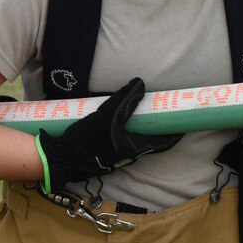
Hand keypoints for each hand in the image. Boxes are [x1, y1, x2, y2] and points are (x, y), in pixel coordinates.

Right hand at [35, 77, 179, 194]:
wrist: (60, 159)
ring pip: (135, 143)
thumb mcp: (106, 115)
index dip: (175, 132)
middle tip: (161, 114)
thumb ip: (124, 99)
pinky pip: (122, 143)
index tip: (183, 122)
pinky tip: (119, 122)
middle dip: (158, 130)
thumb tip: (140, 83)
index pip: (164, 142)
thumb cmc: (86, 139)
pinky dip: (127, 133)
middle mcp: (128, 156)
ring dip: (141, 131)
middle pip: (150, 142)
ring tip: (142, 115)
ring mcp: (115, 158)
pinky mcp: (104, 157)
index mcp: (134, 148)